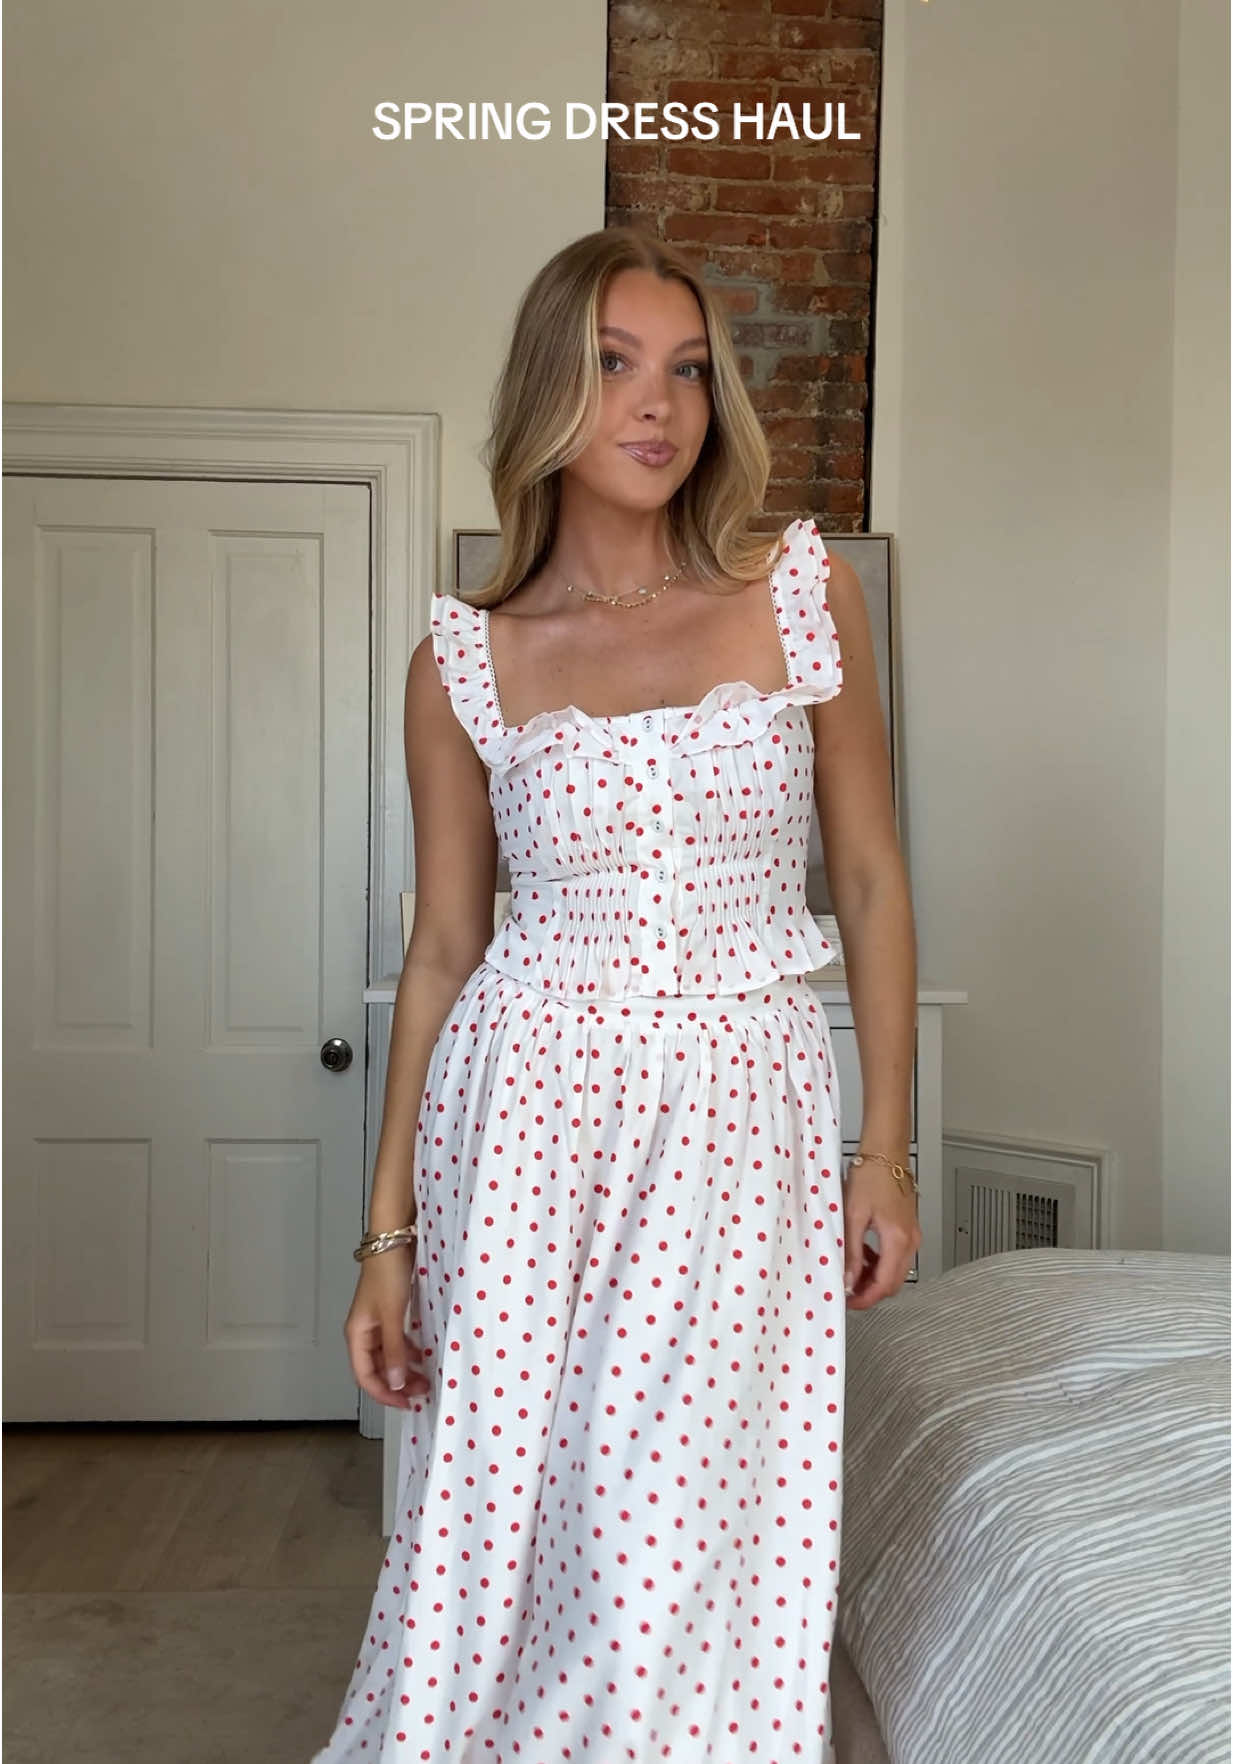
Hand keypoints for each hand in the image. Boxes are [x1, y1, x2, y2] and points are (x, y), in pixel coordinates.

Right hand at [343, 1245, 432, 1406]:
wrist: (393, 1240)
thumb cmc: (388, 1275)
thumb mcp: (393, 1316)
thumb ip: (395, 1351)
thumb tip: (396, 1384)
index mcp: (357, 1334)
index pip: (365, 1376)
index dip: (384, 1394)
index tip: (406, 1404)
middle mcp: (363, 1331)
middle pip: (377, 1368)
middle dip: (397, 1383)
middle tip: (422, 1391)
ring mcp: (376, 1322)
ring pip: (388, 1355)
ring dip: (404, 1368)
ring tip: (425, 1377)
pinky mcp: (389, 1312)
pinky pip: (396, 1341)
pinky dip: (407, 1351)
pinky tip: (421, 1354)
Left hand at [842, 1157, 921, 1310]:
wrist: (885, 1152)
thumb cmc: (871, 1175)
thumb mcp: (853, 1216)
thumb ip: (852, 1251)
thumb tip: (849, 1279)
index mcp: (898, 1239)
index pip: (885, 1284)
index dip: (866, 1298)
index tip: (849, 1302)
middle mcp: (910, 1240)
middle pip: (894, 1282)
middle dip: (870, 1291)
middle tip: (847, 1291)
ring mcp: (911, 1234)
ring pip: (895, 1270)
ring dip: (874, 1276)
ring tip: (851, 1272)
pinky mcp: (907, 1227)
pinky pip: (896, 1255)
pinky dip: (880, 1261)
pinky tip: (863, 1254)